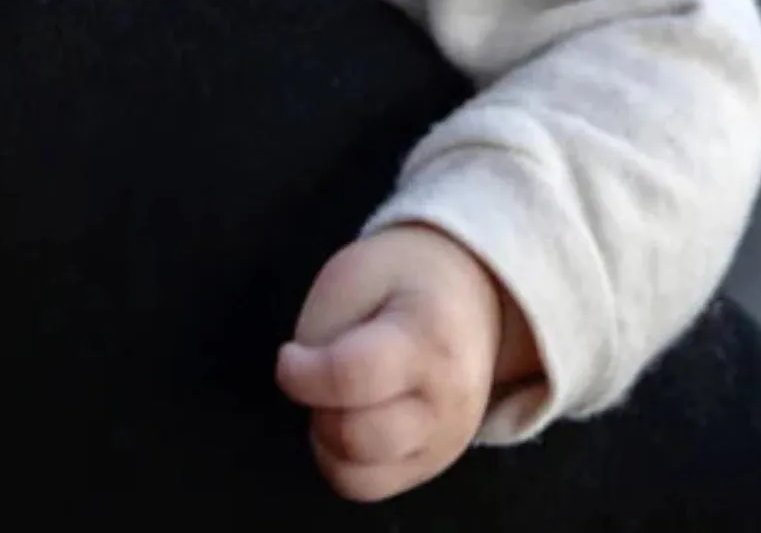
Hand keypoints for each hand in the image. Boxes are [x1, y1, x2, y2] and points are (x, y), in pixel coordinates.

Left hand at [274, 225, 527, 501]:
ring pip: (359, 478)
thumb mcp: (356, 271)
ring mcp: (446, 442)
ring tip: (336, 397)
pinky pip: (371, 487)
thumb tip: (303, 390)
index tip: (288, 356)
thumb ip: (324, 330)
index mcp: (427, 338)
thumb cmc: (405, 277)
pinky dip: (346, 460)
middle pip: (354, 437)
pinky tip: (352, 418)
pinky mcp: (435, 467)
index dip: (301, 374)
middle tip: (315, 375)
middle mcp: (446, 402)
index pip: (351, 377)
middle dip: (316, 408)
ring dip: (327, 440)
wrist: (472, 296)